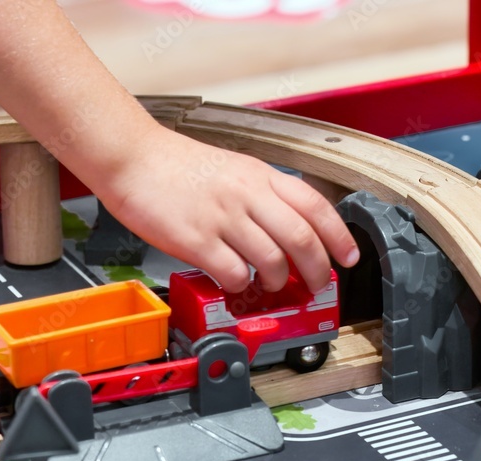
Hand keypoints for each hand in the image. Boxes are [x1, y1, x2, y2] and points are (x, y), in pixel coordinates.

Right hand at [101, 126, 359, 293]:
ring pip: (272, 259)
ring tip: (271, 284)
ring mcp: (222, 217)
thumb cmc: (175, 164)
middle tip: (316, 284)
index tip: (348, 257)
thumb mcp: (233, 168)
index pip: (315, 206)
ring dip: (278, 280)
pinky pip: (233, 272)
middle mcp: (247, 194)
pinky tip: (235, 282)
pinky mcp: (196, 239)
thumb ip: (261, 195)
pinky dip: (241, 285)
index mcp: (260, 175)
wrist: (131, 156)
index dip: (339, 236)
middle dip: (317, 269)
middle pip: (301, 238)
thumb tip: (288, 228)